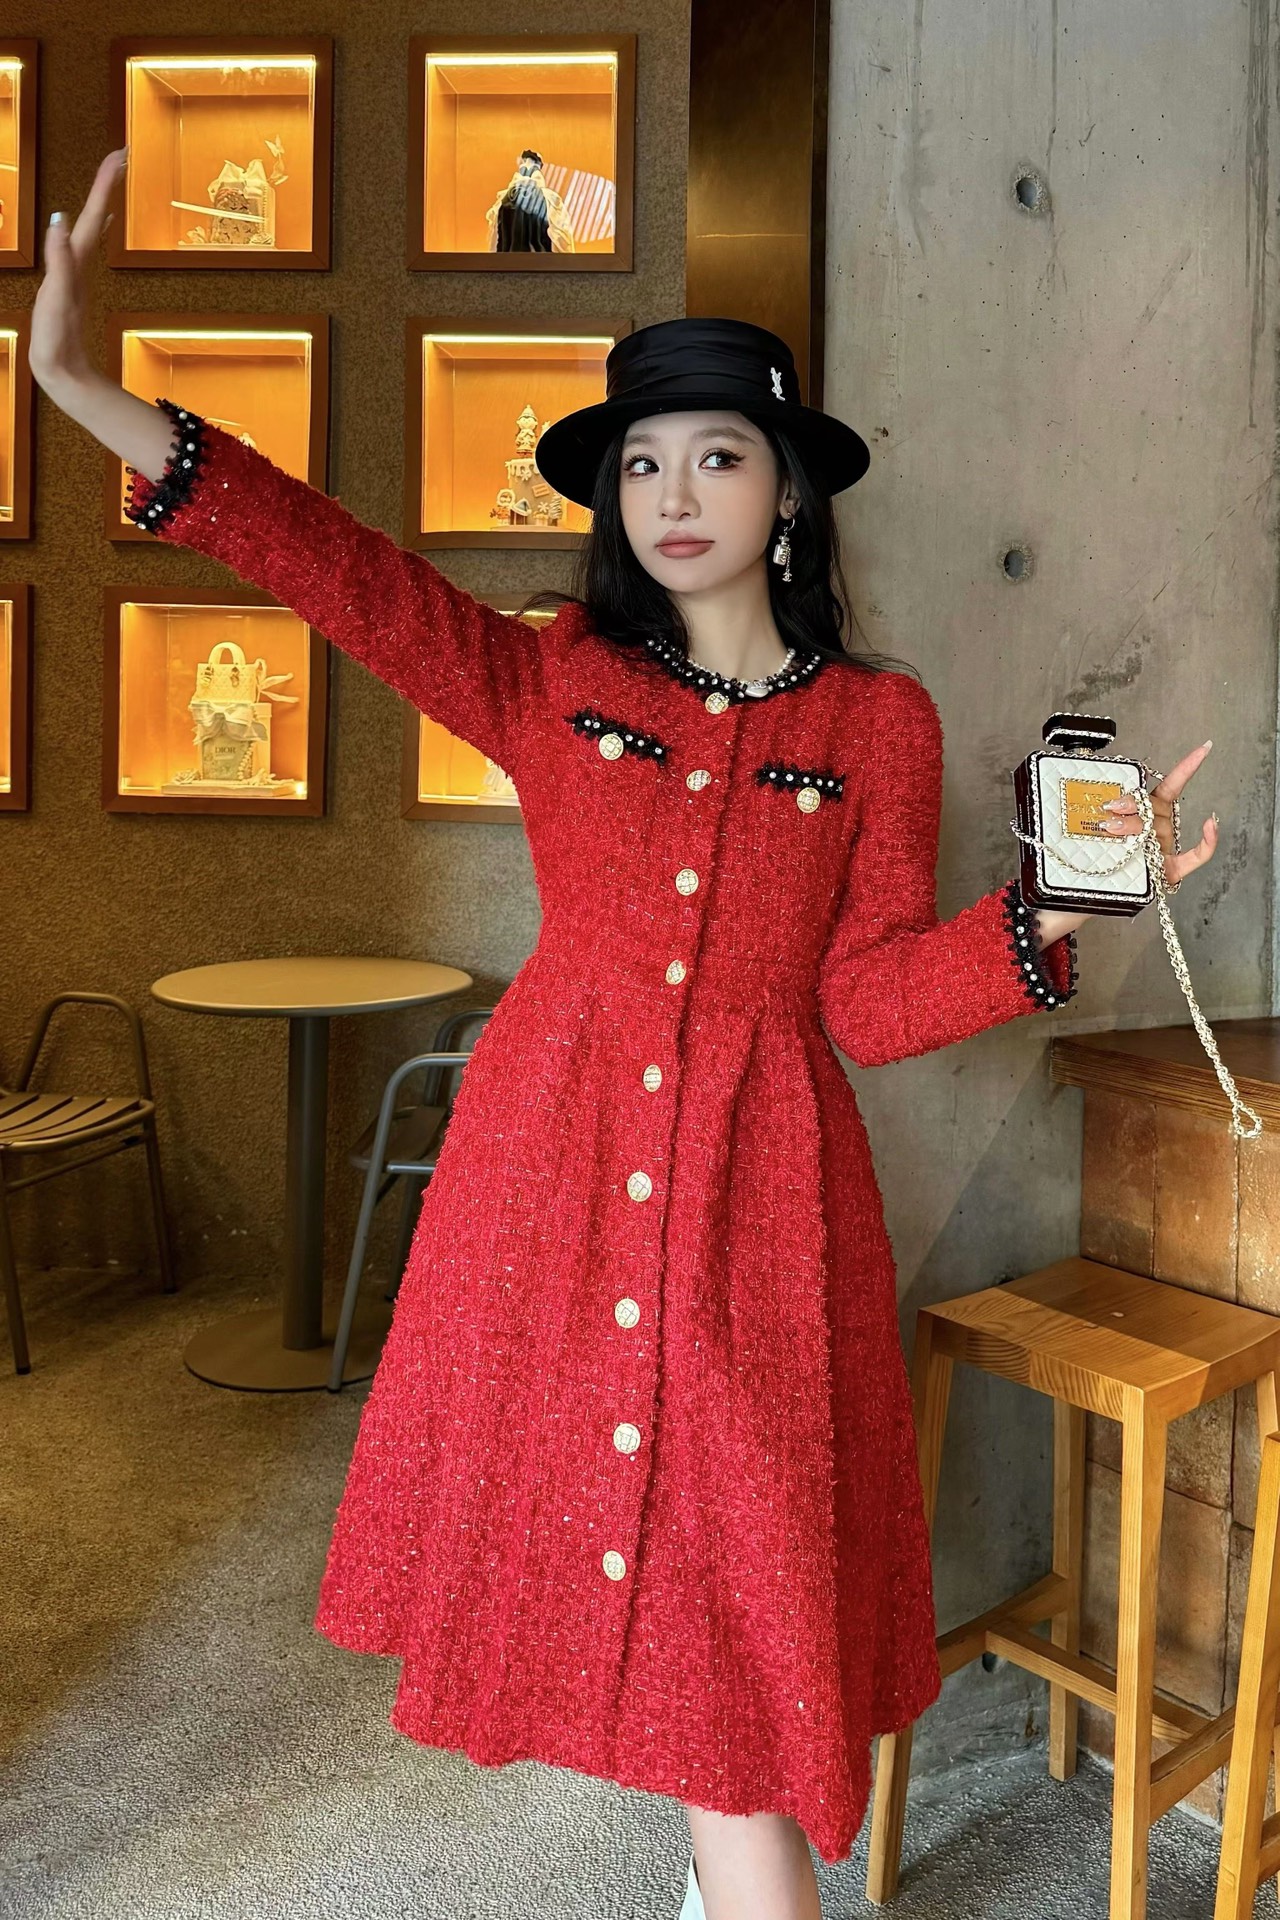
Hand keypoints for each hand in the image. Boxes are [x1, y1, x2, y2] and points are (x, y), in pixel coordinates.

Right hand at [28, 147, 126, 395]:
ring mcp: (75, 275)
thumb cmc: (59, 340)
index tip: (118, 153)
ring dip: (99, 201)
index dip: (104, 183)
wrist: (64, 376)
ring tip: (107, 179)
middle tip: (118, 154)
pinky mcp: (69, 287)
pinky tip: (88, 226)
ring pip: (90, 228)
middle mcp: (79, 264)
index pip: (91, 213)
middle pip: (95, 215)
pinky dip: (87, 228)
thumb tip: (59, 219)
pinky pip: (80, 247)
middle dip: (105, 184)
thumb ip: (59, 260)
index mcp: (76, 262)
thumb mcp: (56, 299)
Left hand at [1098, 738, 1218, 892]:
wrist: (1086, 891)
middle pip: (1155, 809)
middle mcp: (1160, 829)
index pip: (1171, 786)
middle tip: (1110, 810)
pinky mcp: (1170, 871)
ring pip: (1161, 828)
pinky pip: (1196, 856)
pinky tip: (1209, 825)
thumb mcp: (1097, 826)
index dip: (1187, 767)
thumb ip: (1105, 811)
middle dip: (1132, 807)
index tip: (1204, 748)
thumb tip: (1106, 802)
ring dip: (1138, 825)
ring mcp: (1166, 849)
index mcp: (1148, 815)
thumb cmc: (1093, 857)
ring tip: (1112, 829)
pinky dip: (1207, 841)